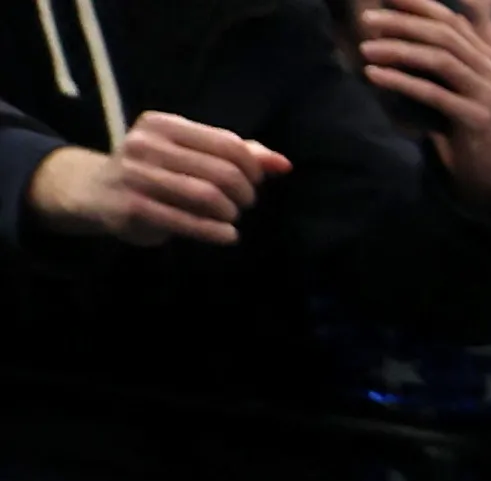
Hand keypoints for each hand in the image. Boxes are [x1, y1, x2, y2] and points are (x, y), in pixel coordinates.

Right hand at [22, 117, 284, 245]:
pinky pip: (187, 222)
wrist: (96, 191)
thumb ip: (236, 155)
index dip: (252, 167)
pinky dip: (217, 232)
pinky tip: (228, 235)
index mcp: (162, 124)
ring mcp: (136, 175)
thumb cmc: (154, 171)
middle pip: (222, 171)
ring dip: (231, 212)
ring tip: (231, 217)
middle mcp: (145, 144)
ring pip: (207, 196)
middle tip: (244, 203)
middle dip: (245, 193)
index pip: (227, 144)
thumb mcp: (189, 153)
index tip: (254, 182)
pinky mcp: (133, 206)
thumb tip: (283, 164)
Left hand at [352, 0, 490, 196]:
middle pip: (445, 36)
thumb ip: (442, 57)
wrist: (483, 174)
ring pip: (441, 60)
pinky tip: (374, 75)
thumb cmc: (460, 127)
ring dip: (398, 50)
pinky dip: (401, 81)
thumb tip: (406, 23)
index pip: (454, 22)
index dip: (420, 6)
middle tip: (366, 20)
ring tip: (365, 49)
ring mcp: (490, 96)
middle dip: (402, 24)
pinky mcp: (479, 120)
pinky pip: (434, 94)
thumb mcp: (453, 86)